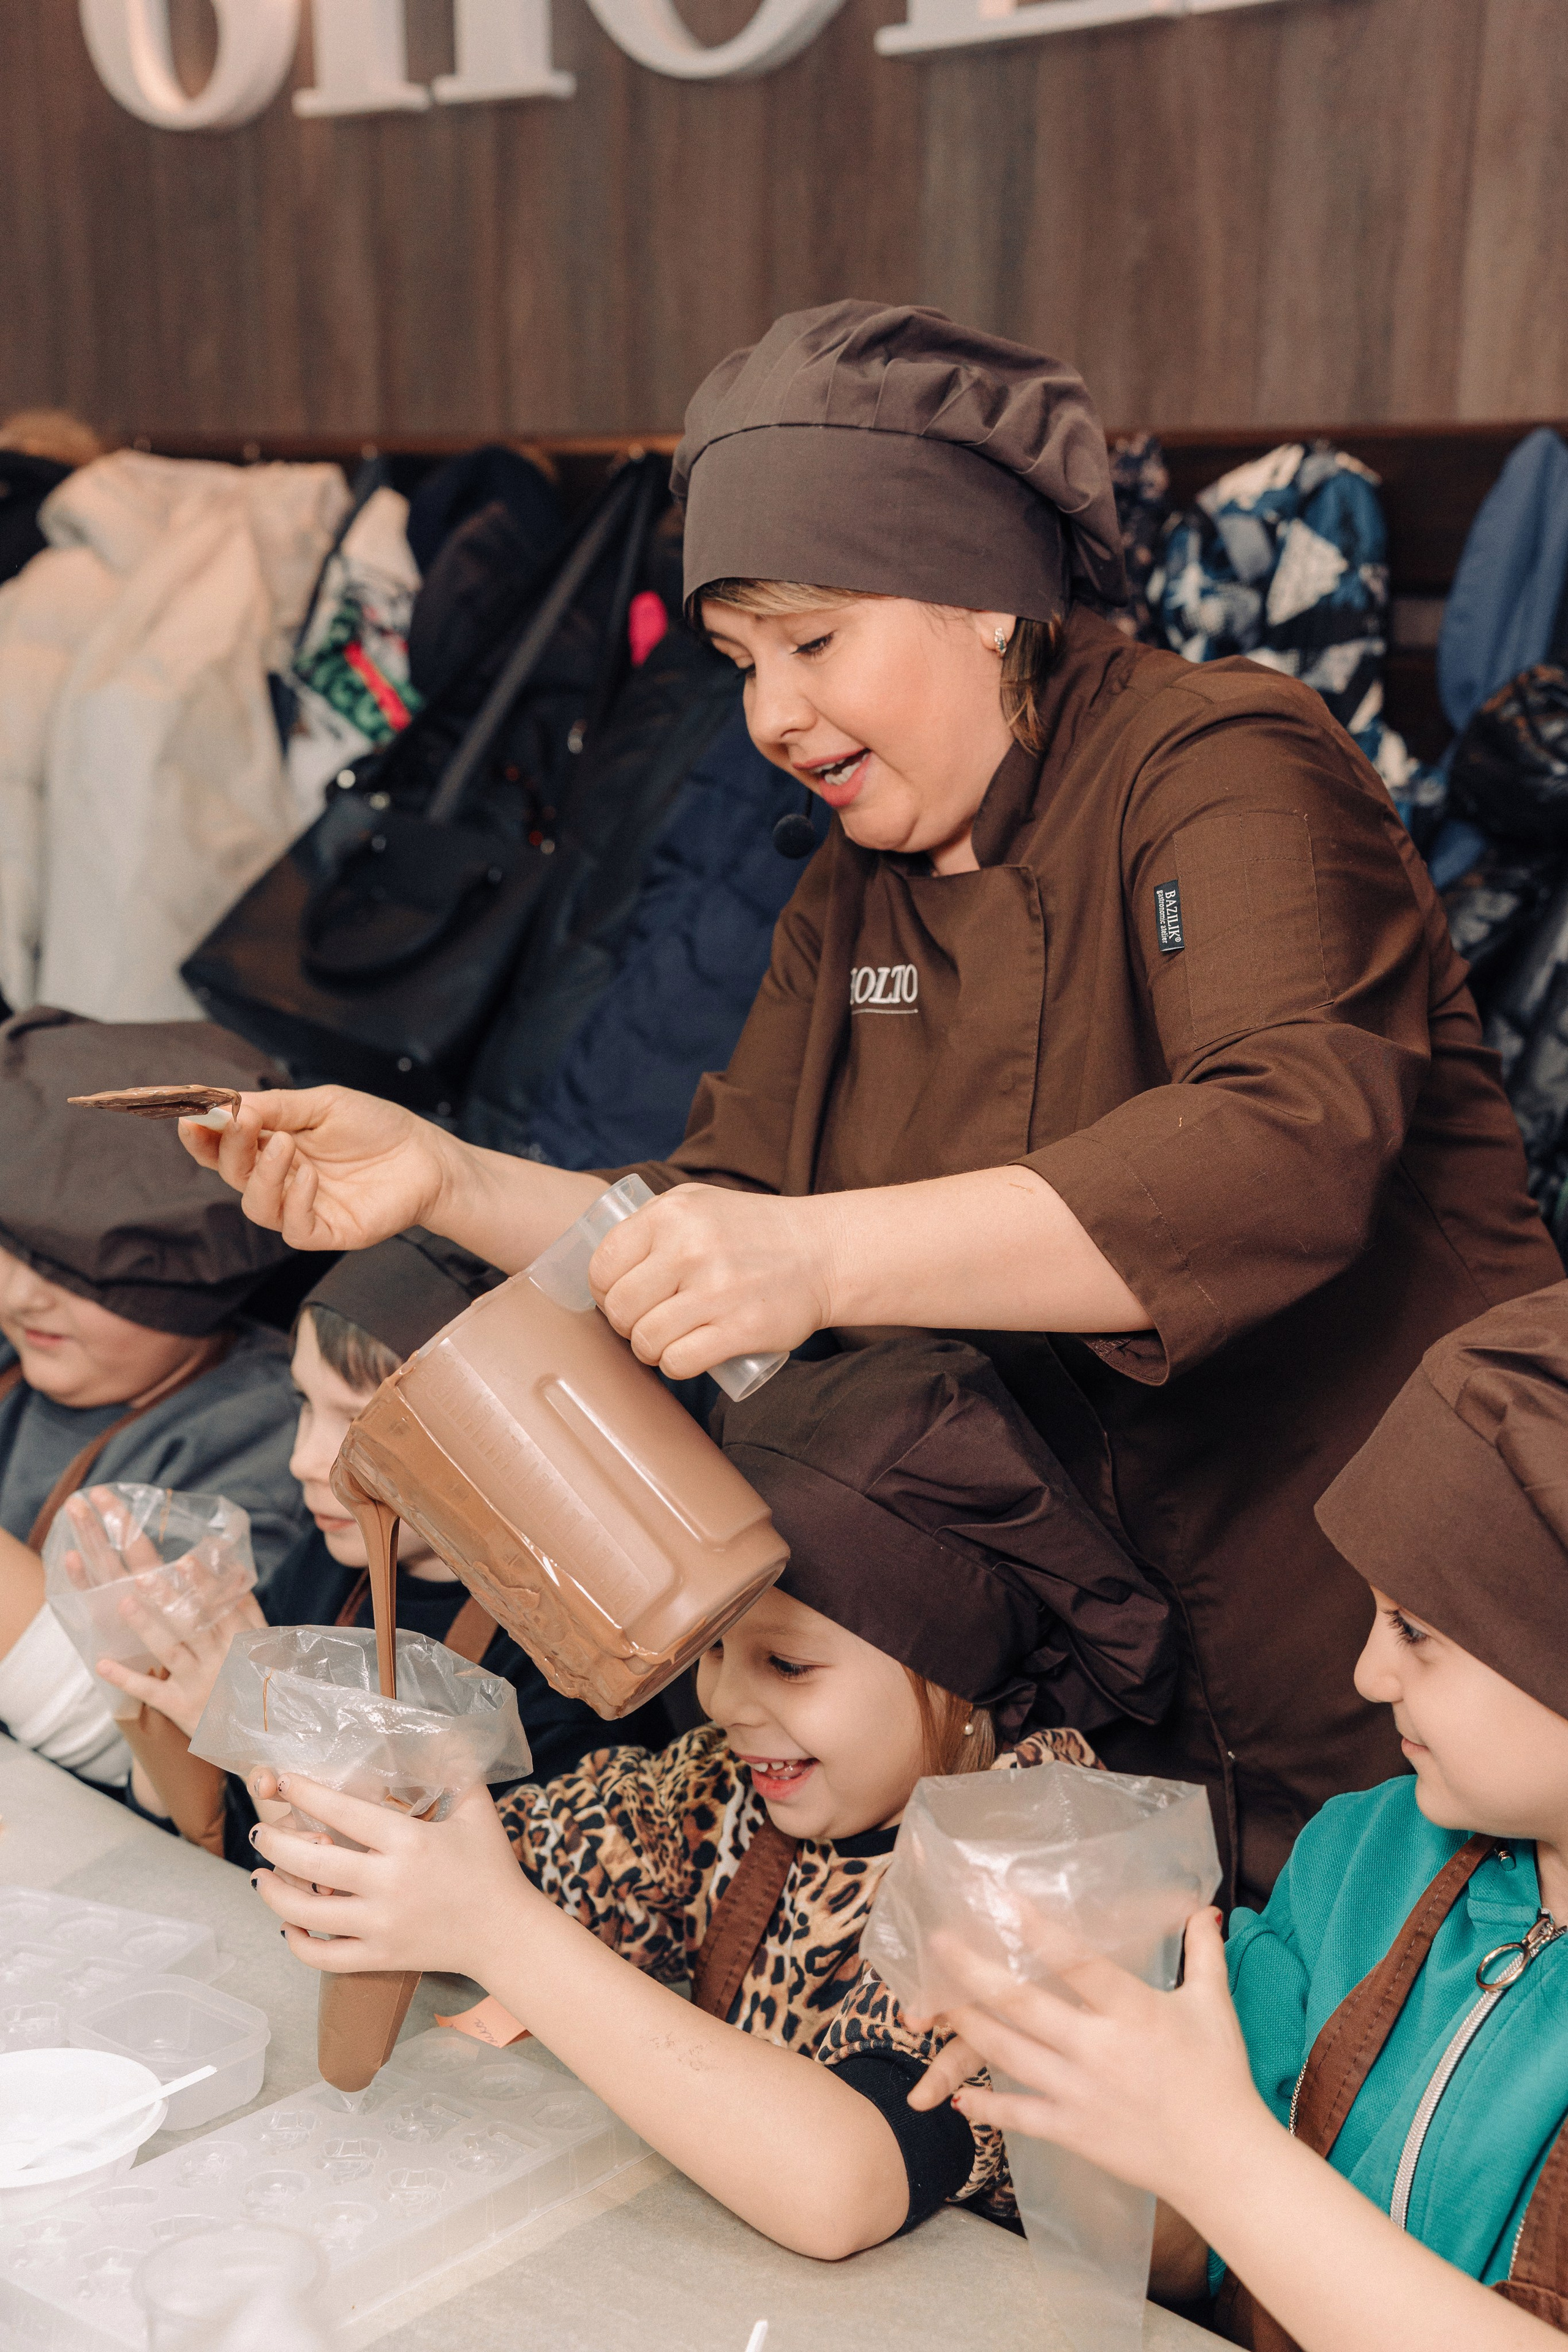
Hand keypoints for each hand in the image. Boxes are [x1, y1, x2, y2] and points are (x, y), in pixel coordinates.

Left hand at [95, 1581, 264, 1738]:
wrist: (263, 1741)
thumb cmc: (262, 1685)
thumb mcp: (264, 1646)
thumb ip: (248, 1610)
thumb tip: (236, 1571)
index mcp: (241, 1643)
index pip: (219, 1608)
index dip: (202, 1585)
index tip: (184, 1561)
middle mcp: (220, 1662)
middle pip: (191, 1625)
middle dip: (168, 1600)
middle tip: (143, 1577)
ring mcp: (199, 1686)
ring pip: (170, 1652)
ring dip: (146, 1628)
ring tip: (124, 1604)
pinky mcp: (181, 1708)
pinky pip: (150, 1692)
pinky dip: (125, 1679)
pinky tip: (102, 1663)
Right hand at [177, 1086, 458, 1252]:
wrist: (427, 1156)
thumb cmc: (377, 1127)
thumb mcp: (323, 1104)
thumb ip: (276, 1107)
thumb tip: (226, 1105)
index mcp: (274, 1146)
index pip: (224, 1148)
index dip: (203, 1137)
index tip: (191, 1118)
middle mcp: (281, 1179)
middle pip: (233, 1173)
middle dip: (230, 1148)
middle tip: (242, 1122)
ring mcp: (302, 1208)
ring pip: (257, 1205)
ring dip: (262, 1175)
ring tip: (286, 1146)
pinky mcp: (327, 1231)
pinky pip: (293, 1228)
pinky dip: (294, 1201)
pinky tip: (310, 1177)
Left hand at [248, 1775, 531, 1980]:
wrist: (506, 1934)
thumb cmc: (492, 1867)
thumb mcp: (476, 1810)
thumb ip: (455, 1769)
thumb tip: (439, 1732)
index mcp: (409, 1842)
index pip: (343, 1812)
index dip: (306, 1794)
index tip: (283, 1781)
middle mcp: (389, 1883)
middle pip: (312, 1862)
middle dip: (275, 1843)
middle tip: (260, 1831)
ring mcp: (381, 1925)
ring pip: (306, 1912)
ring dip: (273, 1893)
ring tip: (259, 1877)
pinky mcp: (380, 1958)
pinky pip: (323, 1956)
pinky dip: (297, 1943)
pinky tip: (288, 1926)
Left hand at [590, 1184, 838, 1379]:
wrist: (821, 1251)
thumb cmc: (750, 1231)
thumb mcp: (697, 1203)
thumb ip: (650, 1223)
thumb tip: (600, 1265)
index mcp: (671, 1215)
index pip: (602, 1266)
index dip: (603, 1290)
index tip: (620, 1296)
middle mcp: (690, 1249)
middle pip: (619, 1309)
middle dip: (626, 1324)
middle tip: (646, 1321)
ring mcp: (717, 1291)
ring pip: (645, 1341)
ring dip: (649, 1349)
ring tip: (667, 1339)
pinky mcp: (741, 1329)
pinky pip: (679, 1362)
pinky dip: (676, 1365)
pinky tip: (687, 1353)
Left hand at [916, 1910, 1266, 2207]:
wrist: (1223, 2163)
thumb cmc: (1221, 2078)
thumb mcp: (1213, 2007)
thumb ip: (1203, 1953)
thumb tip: (1205, 1907)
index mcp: (1134, 2012)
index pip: (1078, 1962)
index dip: (1038, 1930)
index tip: (1002, 1901)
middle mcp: (1099, 2049)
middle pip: (1023, 2005)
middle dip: (975, 1972)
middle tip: (938, 1943)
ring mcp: (1080, 2093)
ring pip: (1009, 2054)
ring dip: (967, 2026)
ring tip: (931, 2003)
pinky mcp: (1073, 2131)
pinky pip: (1019, 2114)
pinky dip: (986, 2104)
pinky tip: (956, 2095)